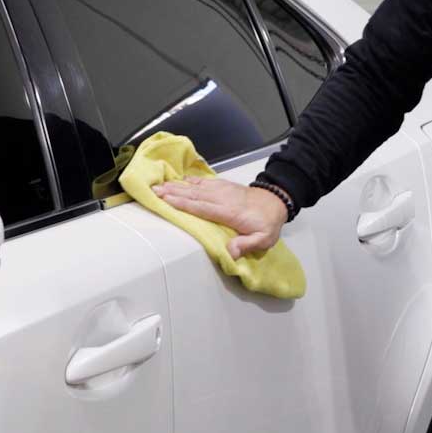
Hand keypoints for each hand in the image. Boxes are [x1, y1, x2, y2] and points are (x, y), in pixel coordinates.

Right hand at [152, 177, 287, 257]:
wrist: (277, 201)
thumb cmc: (268, 222)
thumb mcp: (263, 239)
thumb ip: (246, 245)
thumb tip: (230, 253)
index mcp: (229, 212)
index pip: (202, 207)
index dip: (184, 204)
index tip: (166, 200)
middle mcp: (223, 198)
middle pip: (194, 195)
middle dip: (174, 193)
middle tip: (155, 190)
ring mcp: (223, 190)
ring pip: (197, 187)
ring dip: (178, 185)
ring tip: (161, 184)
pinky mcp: (224, 186)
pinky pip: (205, 181)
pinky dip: (192, 180)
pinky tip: (182, 179)